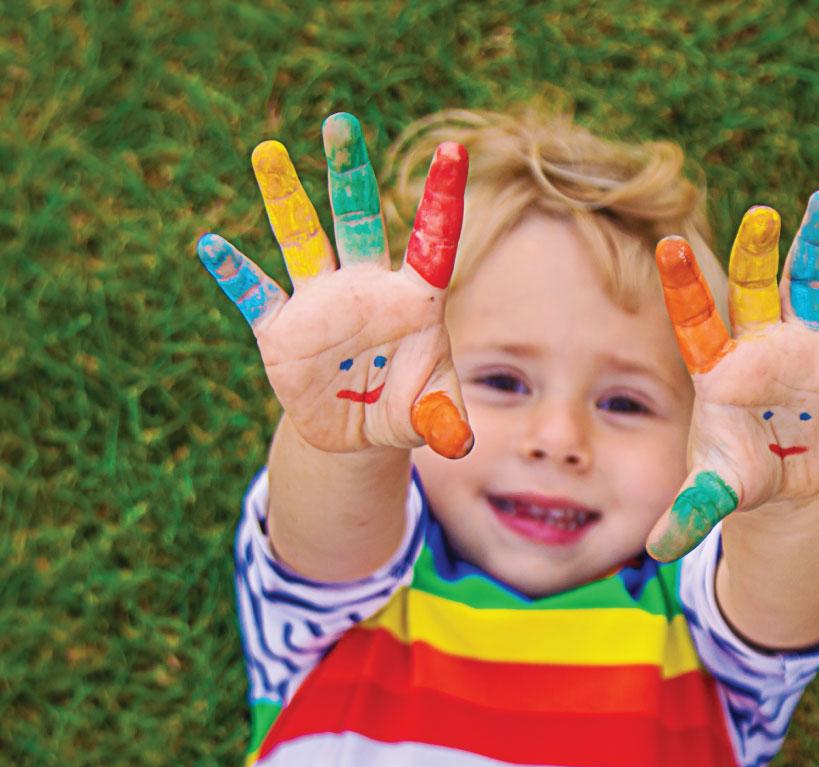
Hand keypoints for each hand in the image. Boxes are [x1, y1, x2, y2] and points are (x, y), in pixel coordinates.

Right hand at [196, 112, 472, 457]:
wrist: (356, 431)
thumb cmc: (403, 409)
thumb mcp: (430, 417)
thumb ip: (445, 422)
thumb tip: (459, 445)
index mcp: (412, 301)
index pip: (432, 244)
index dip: (441, 202)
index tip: (454, 151)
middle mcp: (363, 288)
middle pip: (356, 222)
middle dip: (348, 176)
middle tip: (341, 122)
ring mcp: (319, 304)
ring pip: (301, 241)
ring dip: (284, 200)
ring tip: (267, 152)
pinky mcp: (281, 330)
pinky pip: (255, 296)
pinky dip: (236, 274)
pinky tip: (212, 245)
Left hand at [647, 190, 818, 560]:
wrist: (782, 480)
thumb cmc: (739, 474)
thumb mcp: (716, 491)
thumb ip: (690, 510)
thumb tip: (659, 549)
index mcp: (719, 369)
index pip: (697, 323)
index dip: (685, 288)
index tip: (667, 247)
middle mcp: (758, 345)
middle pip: (755, 290)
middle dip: (757, 254)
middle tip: (759, 216)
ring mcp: (801, 347)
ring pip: (807, 286)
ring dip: (816, 246)